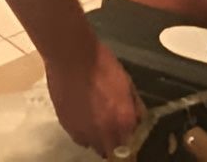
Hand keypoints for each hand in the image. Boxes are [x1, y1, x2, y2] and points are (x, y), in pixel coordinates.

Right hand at [47, 42, 140, 156]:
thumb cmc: (102, 64)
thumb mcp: (127, 83)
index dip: (132, 147)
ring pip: (95, 147)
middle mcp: (104, 133)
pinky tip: (84, 118)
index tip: (131, 142)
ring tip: (98, 123)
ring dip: (100, 140)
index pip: (132, 150)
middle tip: (115, 132)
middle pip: (113, 154)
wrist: (71, 55)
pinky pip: (79, 138)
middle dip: (116, 147)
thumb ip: (135, 107)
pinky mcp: (66, 126)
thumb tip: (139, 122)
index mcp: (123, 121)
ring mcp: (83, 132)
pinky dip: (84, 133)